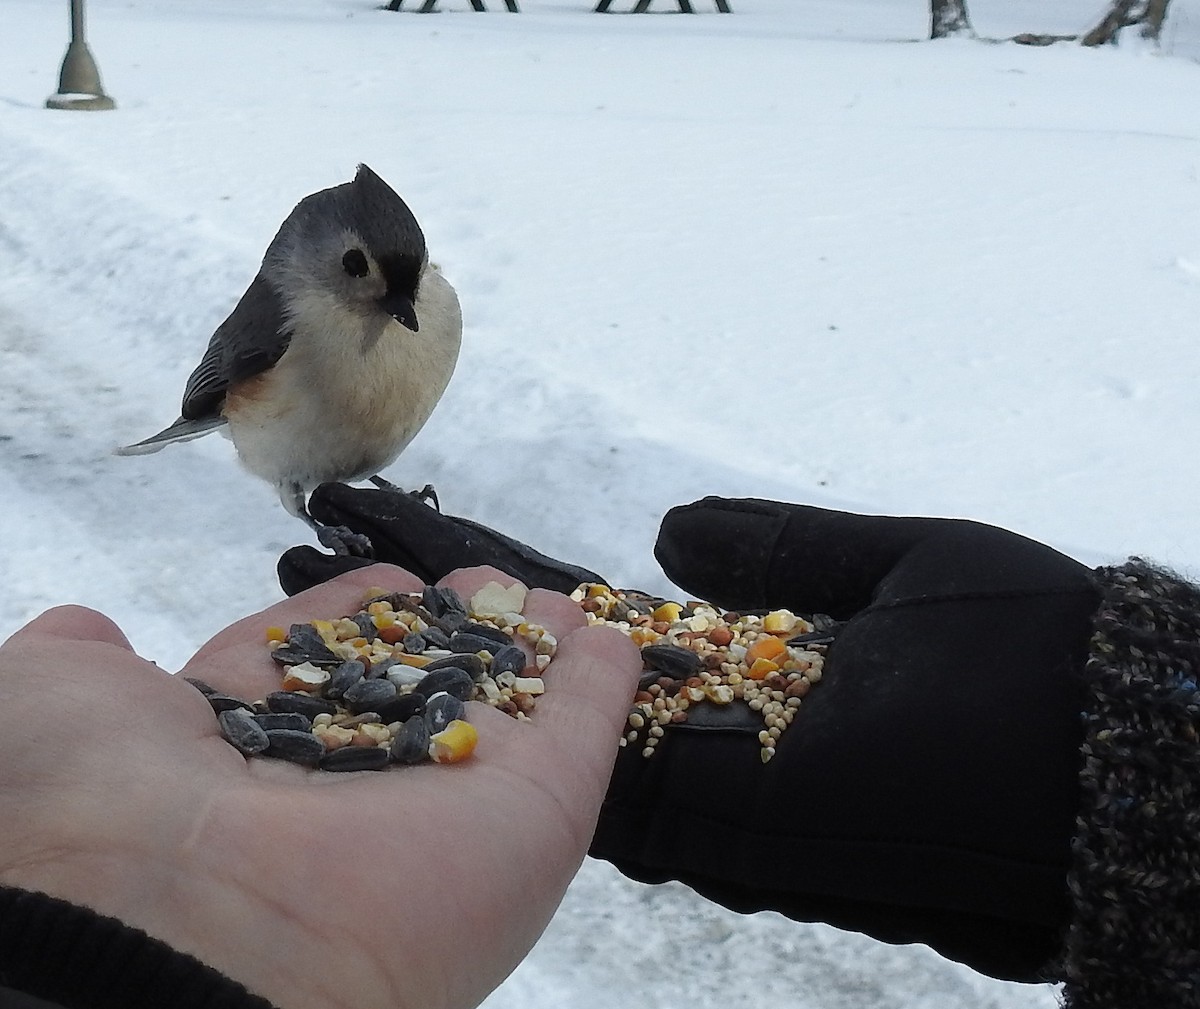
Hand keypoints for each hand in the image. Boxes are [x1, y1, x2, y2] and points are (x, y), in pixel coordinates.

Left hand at [0, 565, 639, 1008]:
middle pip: (422, 691)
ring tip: (563, 603)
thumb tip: (88, 632)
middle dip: (459, 634)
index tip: (386, 583)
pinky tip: (614, 637)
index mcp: (251, 752)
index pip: (320, 667)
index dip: (353, 616)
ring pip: (511, 711)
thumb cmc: (95, 811)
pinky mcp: (533, 814)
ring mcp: (450, 799)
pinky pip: (582, 734)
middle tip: (491, 584)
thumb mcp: (51, 703)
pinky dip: (603, 688)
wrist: (180, 935)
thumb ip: (78, 662)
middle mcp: (354, 782)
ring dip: (540, 654)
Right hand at [275, 489, 1101, 980]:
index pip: (591, 623)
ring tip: (329, 597)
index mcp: (737, 668)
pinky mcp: (729, 820)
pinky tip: (413, 660)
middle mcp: (699, 728)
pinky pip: (599, 777)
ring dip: (444, 664)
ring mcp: (706, 781)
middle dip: (437, 619)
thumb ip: (777, 552)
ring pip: (544, 729)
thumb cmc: (1033, 657)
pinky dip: (509, 723)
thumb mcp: (898, 565)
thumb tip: (667, 532)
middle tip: (327, 557)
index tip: (421, 529)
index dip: (502, 581)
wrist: (1117, 760)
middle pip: (539, 674)